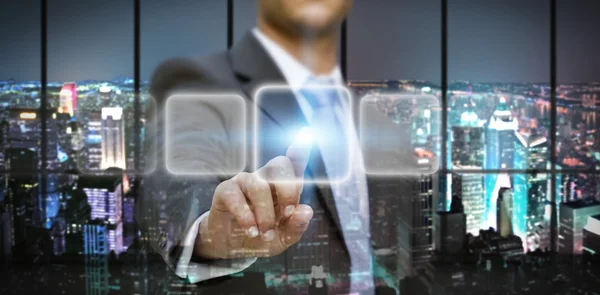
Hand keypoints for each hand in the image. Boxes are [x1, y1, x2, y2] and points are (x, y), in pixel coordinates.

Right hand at [194, 134, 313, 258]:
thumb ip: (296, 227)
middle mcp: (265, 178)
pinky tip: (249, 230)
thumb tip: (306, 211)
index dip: (300, 150)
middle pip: (280, 165)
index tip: (307, 135)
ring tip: (265, 234)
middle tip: (286, 215)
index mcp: (284, 186)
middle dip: (288, 191)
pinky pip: (236, 196)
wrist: (232, 248)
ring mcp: (245, 182)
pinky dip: (245, 216)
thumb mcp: (283, 238)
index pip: (294, 163)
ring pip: (259, 186)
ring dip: (265, 214)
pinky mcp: (225, 191)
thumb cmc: (261, 237)